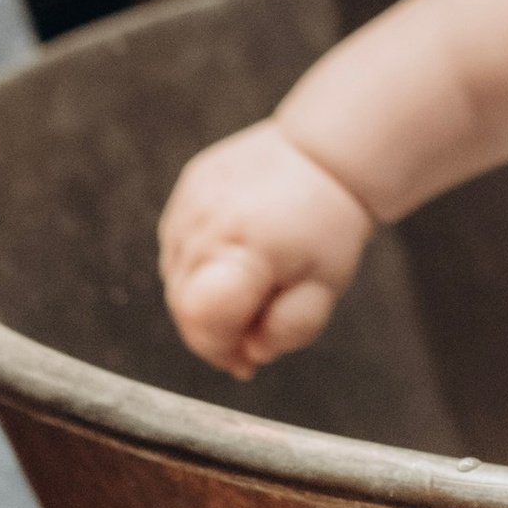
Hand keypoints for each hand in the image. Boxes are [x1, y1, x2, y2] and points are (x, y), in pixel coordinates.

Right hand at [158, 119, 375, 378]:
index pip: (200, 320)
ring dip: (205, 298)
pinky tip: (237, 254)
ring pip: (177, 281)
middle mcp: (207, 226)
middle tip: (258, 327)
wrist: (325, 151)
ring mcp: (190, 204)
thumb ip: (290, 328)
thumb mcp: (327, 285)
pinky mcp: (185, 189)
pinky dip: (200, 264)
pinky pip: (178, 247)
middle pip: (185, 309)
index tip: (248, 357)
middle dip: (217, 332)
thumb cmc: (330, 224)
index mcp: (246, 250)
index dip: (220, 349)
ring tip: (253, 281)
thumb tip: (253, 352)